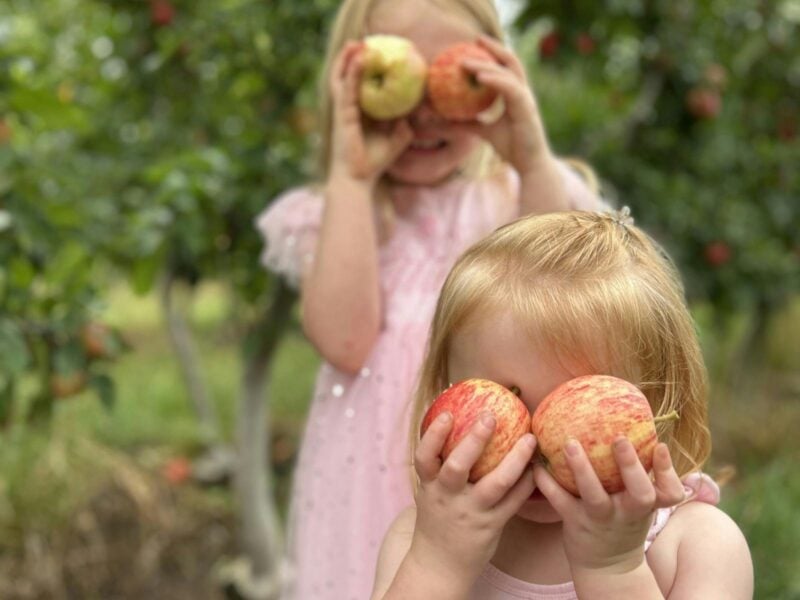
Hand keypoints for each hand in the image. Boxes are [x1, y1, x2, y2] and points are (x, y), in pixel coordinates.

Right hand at [328, 41, 412, 184]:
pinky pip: (347, 88)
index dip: (365, 71)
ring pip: (343, 78)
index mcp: (359, 114)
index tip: (377, 55)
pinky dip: (353, 71)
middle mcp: (348, 110)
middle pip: (348, 79)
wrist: (358, 180)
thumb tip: (416, 112)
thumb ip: (405, 125)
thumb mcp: (397, 140)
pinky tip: (360, 58)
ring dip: (348, 59)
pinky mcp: (341, 114)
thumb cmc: (374, 164)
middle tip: (364, 43)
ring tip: (357, 43)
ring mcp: (342, 111)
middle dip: (354, 60)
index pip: (361, 87)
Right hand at [408, 411, 536, 585]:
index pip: (425, 457)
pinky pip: (513, 501)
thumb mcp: (429, 491)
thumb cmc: (437, 518)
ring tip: (529, 438)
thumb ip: (438, 465)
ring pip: (495, 483)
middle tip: (490, 416)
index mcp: (429, 486)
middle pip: (458, 466)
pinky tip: (538, 467)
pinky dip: (526, 483)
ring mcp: (470, 512)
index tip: (448, 413)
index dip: (434, 434)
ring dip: (515, 459)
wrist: (439, 565)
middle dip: (474, 440)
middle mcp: (448, 497)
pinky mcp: (491, 526)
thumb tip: (453, 421)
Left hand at [454, 35, 552, 175]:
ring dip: (488, 64)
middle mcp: (523, 94)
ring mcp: (526, 100)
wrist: (529, 165)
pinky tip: (480, 75)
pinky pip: (511, 89)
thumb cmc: (512, 147)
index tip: (476, 44)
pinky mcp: (526, 109)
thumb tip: (443, 121)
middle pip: (511, 62)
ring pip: (508, 73)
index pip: (506, 68)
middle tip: (475, 40)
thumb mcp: (484, 132)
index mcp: (516, 96)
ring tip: (467, 61)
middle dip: (494, 48)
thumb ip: (467, 124)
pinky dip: (496, 80)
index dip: (494, 54)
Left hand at [534, 438, 685, 577]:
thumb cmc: (624, 521)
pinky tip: (537, 464)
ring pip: (595, 496)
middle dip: (631, 466)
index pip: (669, 492)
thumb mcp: (639, 504)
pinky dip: (547, 482)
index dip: (668, 470)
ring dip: (582, 469)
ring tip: (570, 444)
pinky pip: (560, 500)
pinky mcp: (575, 523)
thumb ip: (640, 474)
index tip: (660, 446)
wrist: (607, 567)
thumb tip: (638, 428)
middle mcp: (627, 513)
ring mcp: (601, 519)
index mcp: (646, 505)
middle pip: (639, 493)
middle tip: (620, 439)